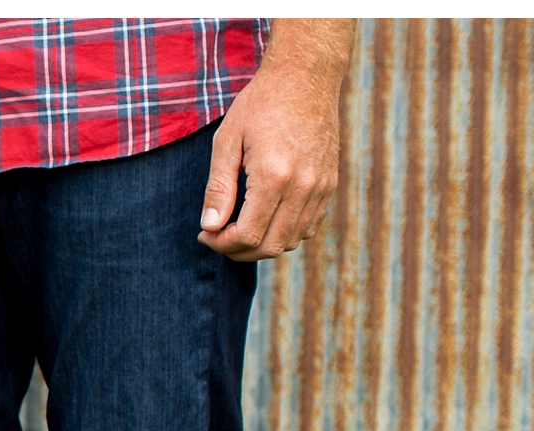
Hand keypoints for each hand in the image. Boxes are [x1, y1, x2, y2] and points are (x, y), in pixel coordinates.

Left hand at [199, 19, 355, 260]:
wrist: (306, 77)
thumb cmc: (260, 105)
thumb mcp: (227, 141)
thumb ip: (218, 188)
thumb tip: (210, 227)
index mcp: (275, 176)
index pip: (248, 236)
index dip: (221, 244)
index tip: (204, 234)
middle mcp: (303, 186)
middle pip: (270, 246)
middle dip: (238, 251)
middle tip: (217, 237)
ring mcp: (321, 186)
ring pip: (291, 241)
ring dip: (261, 245)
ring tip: (237, 230)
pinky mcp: (329, 183)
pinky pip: (308, 226)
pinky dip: (283, 233)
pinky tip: (263, 219)